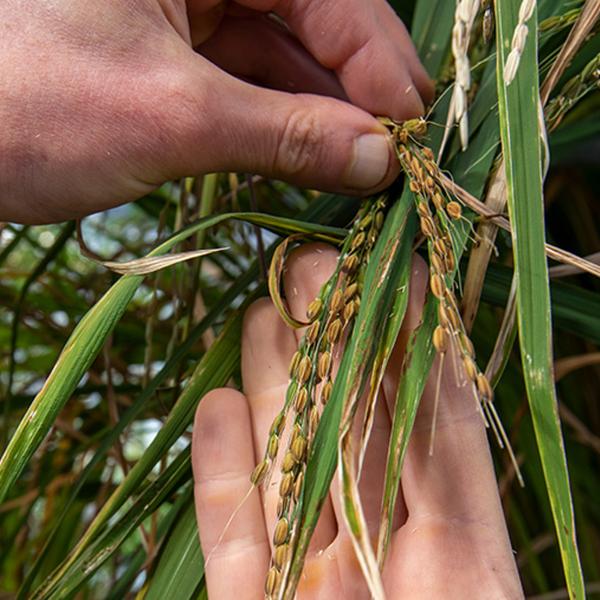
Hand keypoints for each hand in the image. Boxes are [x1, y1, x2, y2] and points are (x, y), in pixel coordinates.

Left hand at [1, 1, 432, 223]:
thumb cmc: (24, 105)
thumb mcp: (170, 117)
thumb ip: (283, 136)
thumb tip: (379, 159)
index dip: (377, 62)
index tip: (412, 131)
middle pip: (309, 21)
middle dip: (355, 93)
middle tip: (396, 157)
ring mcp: (181, 12)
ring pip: (280, 60)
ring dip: (321, 118)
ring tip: (362, 170)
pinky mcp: (168, 60)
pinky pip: (244, 88)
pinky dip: (279, 128)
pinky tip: (312, 162)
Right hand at [192, 244, 523, 598]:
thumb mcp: (470, 571)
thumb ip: (449, 459)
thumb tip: (435, 342)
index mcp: (456, 558)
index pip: (430, 429)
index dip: (405, 344)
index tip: (381, 269)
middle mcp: (382, 561)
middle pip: (349, 437)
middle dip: (326, 350)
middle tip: (305, 270)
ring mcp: (312, 585)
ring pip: (288, 473)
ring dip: (272, 392)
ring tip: (258, 315)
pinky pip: (231, 542)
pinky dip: (219, 476)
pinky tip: (213, 405)